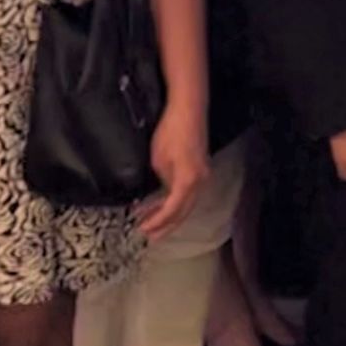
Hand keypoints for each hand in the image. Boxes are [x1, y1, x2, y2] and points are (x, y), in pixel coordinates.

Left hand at [137, 101, 209, 241]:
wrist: (189, 109)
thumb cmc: (171, 132)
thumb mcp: (159, 160)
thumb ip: (162, 180)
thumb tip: (163, 190)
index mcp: (189, 180)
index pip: (173, 209)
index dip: (158, 222)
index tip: (143, 229)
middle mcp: (200, 181)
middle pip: (184, 211)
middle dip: (166, 225)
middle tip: (150, 236)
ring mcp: (203, 174)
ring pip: (187, 203)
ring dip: (169, 214)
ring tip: (151, 222)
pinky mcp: (201, 167)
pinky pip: (188, 192)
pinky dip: (174, 201)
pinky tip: (161, 202)